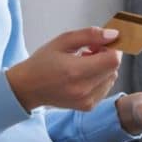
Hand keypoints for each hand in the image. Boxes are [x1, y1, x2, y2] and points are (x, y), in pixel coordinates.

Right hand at [6, 27, 121, 111]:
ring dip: (103, 68)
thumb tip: (113, 34)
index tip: (99, 43)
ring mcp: (87, 100)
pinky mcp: (88, 106)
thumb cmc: (42, 62)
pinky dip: (99, 79)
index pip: (113, 59)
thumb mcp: (62, 41)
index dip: (111, 48)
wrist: (28, 88)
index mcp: (76, 71)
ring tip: (84, 63)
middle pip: (114, 68)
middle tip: (88, 51)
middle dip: (106, 56)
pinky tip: (83, 75)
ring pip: (111, 78)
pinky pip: (105, 88)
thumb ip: (90, 35)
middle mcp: (84, 89)